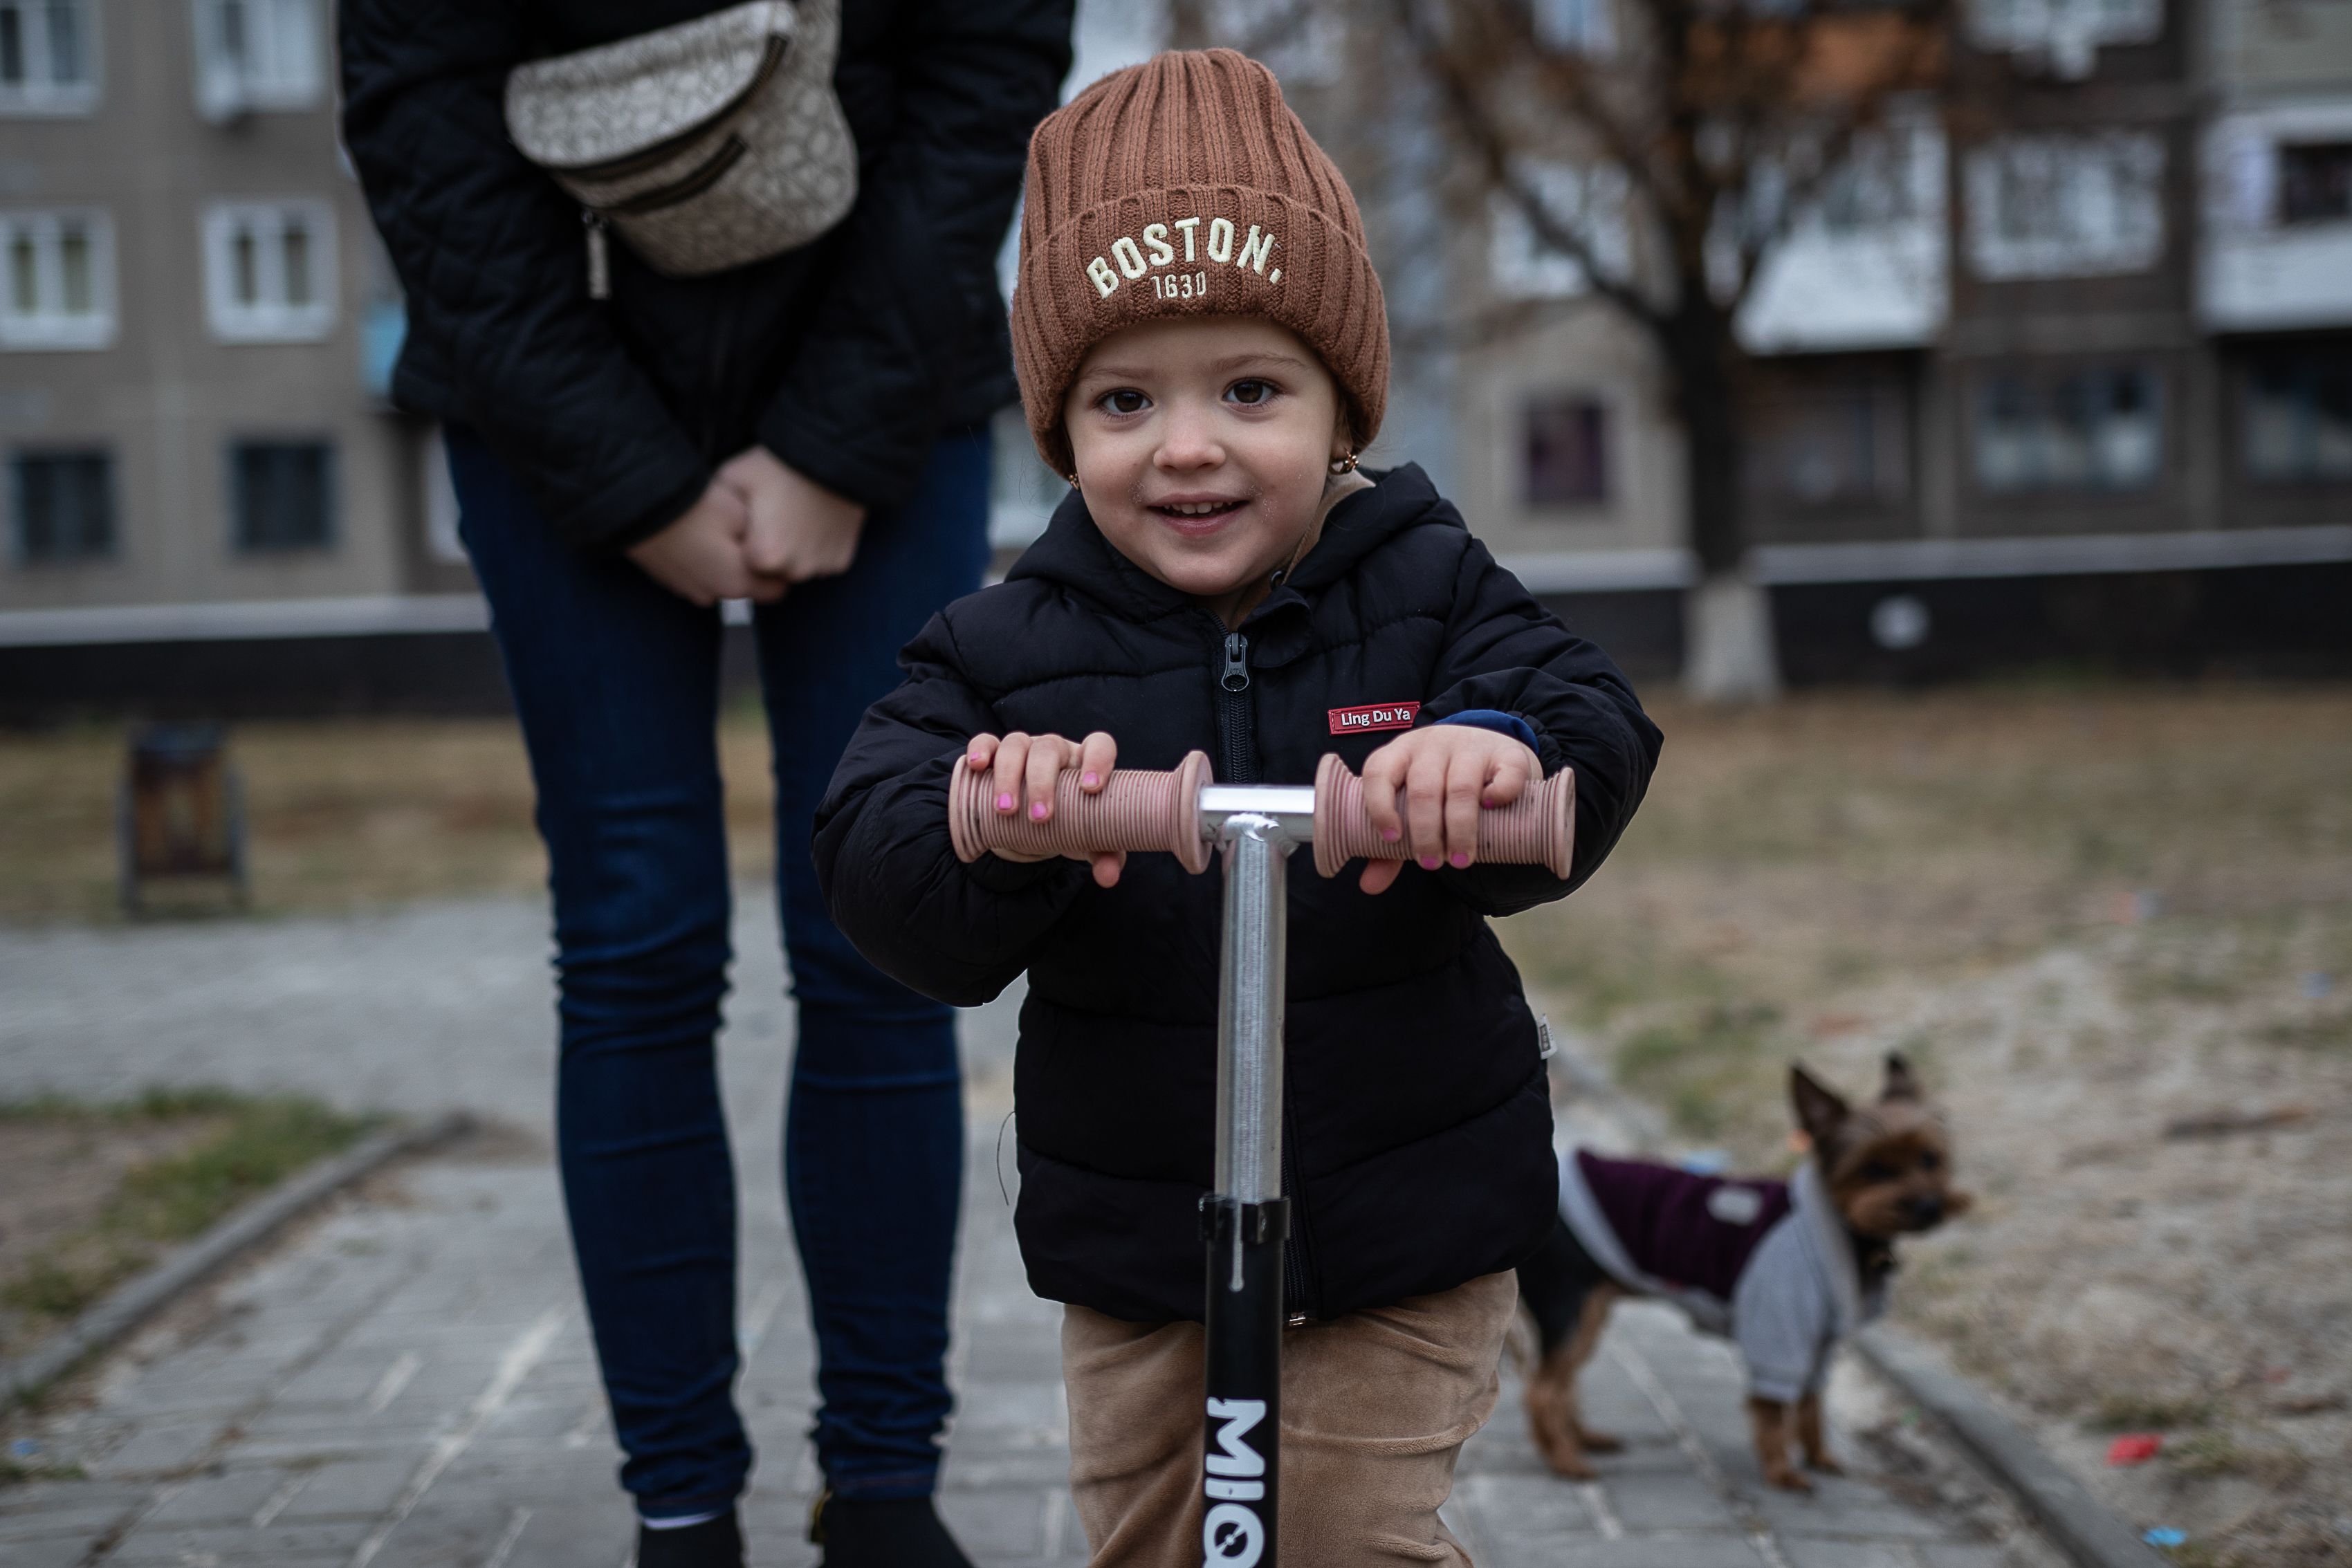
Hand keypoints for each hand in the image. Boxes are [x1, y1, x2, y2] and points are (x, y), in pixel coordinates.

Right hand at [625, 479, 780, 605]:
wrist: (635, 503)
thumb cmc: (694, 505)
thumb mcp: (740, 511)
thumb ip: (763, 534)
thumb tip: (771, 541)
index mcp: (738, 582)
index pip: (778, 588)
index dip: (778, 565)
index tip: (772, 541)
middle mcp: (713, 594)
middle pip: (745, 583)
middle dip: (748, 562)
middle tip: (739, 527)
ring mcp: (686, 589)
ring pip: (718, 578)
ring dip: (721, 560)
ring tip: (710, 527)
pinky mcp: (665, 579)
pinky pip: (693, 572)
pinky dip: (697, 558)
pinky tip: (689, 532)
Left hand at [719, 445, 866, 588]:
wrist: (832, 455)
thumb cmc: (781, 465)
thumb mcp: (733, 476)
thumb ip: (716, 505)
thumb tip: (703, 521)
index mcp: (764, 556)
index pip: (745, 565)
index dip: (745, 543)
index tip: (750, 523)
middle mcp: (795, 570)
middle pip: (772, 571)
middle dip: (769, 552)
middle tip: (772, 518)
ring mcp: (822, 567)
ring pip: (797, 568)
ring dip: (793, 552)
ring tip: (794, 517)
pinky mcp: (842, 560)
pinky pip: (822, 561)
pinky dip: (817, 547)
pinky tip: (813, 521)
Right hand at [965, 730, 1125, 887]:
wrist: (1036, 821)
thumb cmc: (1069, 822)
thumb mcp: (1088, 839)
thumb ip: (1105, 855)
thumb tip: (1108, 877)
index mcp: (1085, 762)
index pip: (1099, 745)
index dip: (1097, 761)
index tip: (1090, 789)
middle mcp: (1056, 749)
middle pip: (1049, 749)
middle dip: (1042, 783)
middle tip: (1039, 818)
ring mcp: (1025, 747)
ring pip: (1016, 745)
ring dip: (1009, 776)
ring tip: (1005, 811)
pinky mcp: (995, 753)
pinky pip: (986, 742)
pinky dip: (980, 750)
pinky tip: (976, 767)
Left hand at [1356, 723, 1541, 894]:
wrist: (1490, 752)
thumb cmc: (1440, 786)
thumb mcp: (1410, 807)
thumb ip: (1389, 847)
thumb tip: (1370, 885)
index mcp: (1399, 754)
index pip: (1378, 772)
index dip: (1380, 806)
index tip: (1391, 838)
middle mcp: (1432, 745)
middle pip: (1423, 788)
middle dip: (1425, 832)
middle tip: (1431, 864)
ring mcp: (1471, 747)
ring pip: (1461, 787)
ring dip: (1460, 829)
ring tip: (1460, 860)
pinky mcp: (1507, 754)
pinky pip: (1506, 773)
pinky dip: (1500, 794)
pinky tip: (1492, 811)